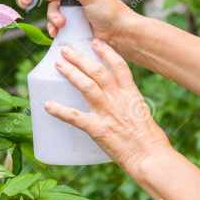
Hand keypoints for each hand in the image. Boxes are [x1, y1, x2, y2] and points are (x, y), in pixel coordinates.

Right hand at [17, 0, 134, 38]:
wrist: (119, 34)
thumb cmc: (109, 11)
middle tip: (25, 2)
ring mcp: (71, 6)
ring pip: (50, 7)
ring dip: (51, 16)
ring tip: (60, 24)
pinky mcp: (71, 20)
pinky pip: (53, 21)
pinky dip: (52, 26)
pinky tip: (56, 32)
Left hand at [44, 39, 170, 174]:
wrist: (151, 158)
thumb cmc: (151, 141)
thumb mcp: (142, 115)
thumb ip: (129, 106)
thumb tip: (119, 106)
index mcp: (131, 95)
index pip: (119, 66)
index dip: (106, 52)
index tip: (95, 41)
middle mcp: (119, 99)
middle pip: (98, 72)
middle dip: (80, 58)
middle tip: (65, 50)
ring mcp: (108, 113)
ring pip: (86, 86)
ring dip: (71, 73)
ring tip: (58, 65)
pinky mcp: (98, 129)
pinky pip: (75, 117)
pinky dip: (60, 111)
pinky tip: (48, 105)